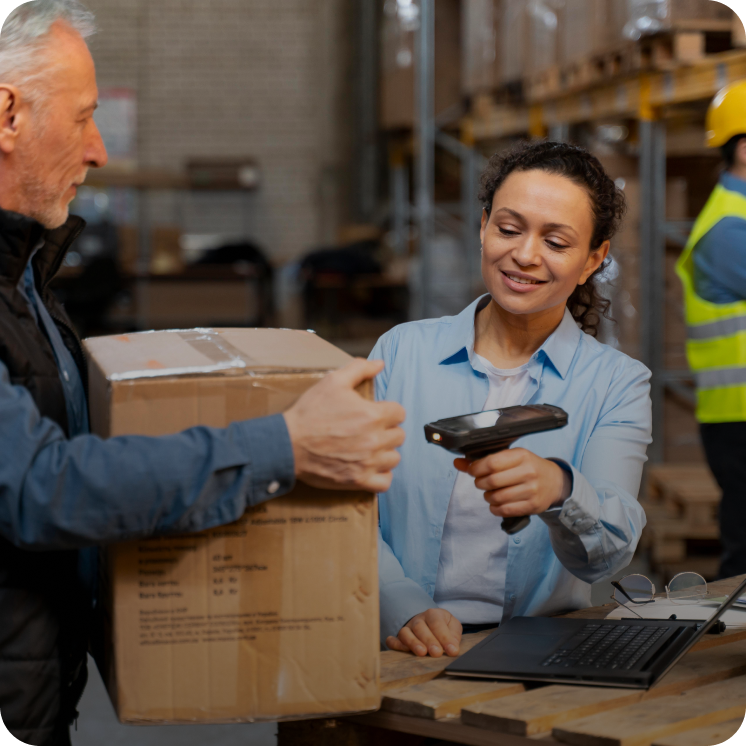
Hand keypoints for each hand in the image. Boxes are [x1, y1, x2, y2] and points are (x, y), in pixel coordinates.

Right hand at [283, 358, 405, 492]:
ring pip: (394, 458)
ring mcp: (368, 463)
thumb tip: (380, 364)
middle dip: (387, 430)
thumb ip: (360, 369)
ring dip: (385, 452)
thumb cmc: (310, 412)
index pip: (399, 413)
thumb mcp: (333, 381)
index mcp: (372, 415)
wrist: (287, 443)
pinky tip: (370, 466)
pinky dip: (381, 475)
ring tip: (370, 448)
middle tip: (370, 429)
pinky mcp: (358, 481)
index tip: (376, 413)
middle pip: (399, 436)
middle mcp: (375, 440)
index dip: (388, 411)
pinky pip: (385, 482)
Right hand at [386, 608, 461, 656]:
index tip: (452, 650)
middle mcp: (418, 620)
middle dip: (429, 640)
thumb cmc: (443, 626)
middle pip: (420, 627)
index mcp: (433, 614)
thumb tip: (453, 648)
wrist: (429, 622)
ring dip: (413, 643)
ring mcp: (407, 628)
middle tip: (437, 653)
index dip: (445, 637)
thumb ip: (454, 635)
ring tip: (422, 653)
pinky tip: (400, 650)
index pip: (437, 622)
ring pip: (405, 633)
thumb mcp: (452, 626)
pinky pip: (393, 640)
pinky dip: (395, 644)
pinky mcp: (399, 638)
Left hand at [455, 448, 571, 517]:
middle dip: (480, 483)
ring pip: (497, 497)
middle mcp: (528, 472)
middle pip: (492, 481)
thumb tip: (457, 462)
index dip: (476, 468)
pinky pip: (505, 510)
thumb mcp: (510, 458)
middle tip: (481, 483)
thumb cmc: (528, 467)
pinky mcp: (533, 505)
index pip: (491, 462)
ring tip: (491, 493)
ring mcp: (532, 490)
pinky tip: (497, 503)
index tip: (473, 470)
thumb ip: (484, 460)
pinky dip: (495, 508)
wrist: (555, 482)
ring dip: (488, 497)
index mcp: (521, 455)